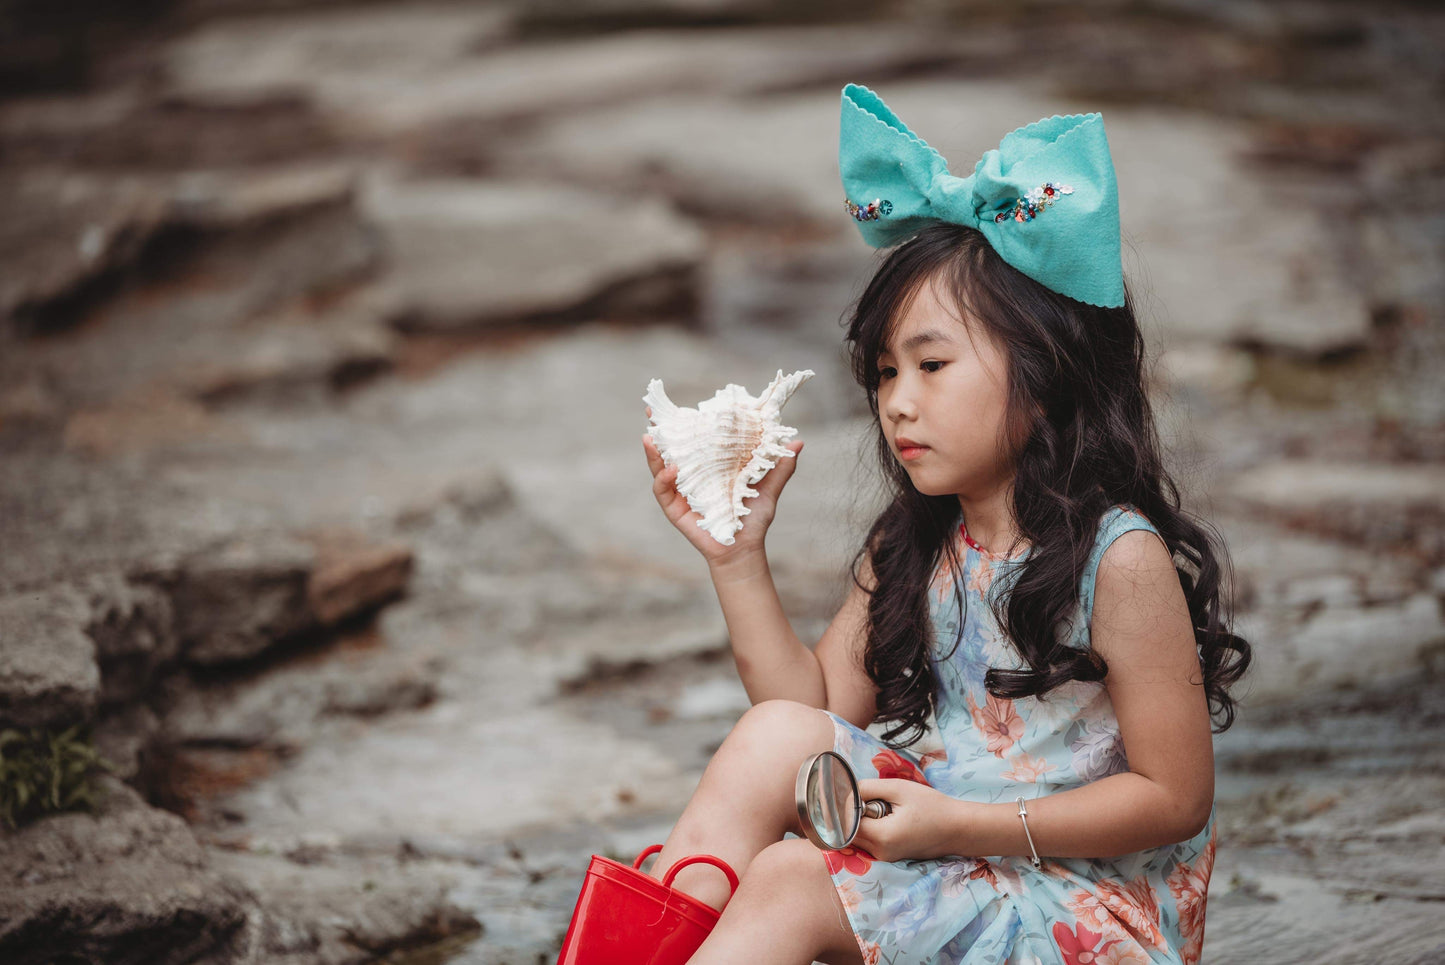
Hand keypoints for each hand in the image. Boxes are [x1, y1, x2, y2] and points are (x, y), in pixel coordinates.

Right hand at [642, 405, 803, 568]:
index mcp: (709, 467)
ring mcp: (680, 492)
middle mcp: (691, 477)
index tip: (680, 405)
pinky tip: (670, 469)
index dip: (684, 424)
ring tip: (650, 438)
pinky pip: (663, 491)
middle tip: (651, 413)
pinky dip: (664, 479)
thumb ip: (780, 467)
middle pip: (670, 450)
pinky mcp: (674, 509)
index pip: (693, 441)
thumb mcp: (768, 488)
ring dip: (654, 453)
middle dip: (659, 432)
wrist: (744, 549)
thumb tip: (798, 443)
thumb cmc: (754, 519)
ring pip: (660, 468)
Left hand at [851, 779, 965, 862]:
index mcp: (881, 837)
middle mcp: (880, 852)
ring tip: (884, 808)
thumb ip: (867, 788)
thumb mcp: (898, 789)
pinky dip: (872, 828)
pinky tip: (889, 817)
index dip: (847, 806)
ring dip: (863, 821)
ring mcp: (885, 857)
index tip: (858, 792)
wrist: (958, 828)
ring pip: (858, 837)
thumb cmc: (931, 806)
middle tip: (873, 798)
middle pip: (848, 832)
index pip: (846, 822)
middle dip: (854, 814)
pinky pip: (869, 841)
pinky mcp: (890, 856)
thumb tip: (846, 793)